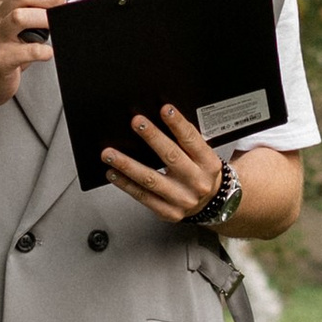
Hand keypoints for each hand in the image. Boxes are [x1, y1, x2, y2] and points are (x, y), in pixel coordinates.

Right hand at [0, 0, 71, 110]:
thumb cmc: (1, 47)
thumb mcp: (14, 21)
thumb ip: (36, 5)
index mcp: (3, 4)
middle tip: (61, 3)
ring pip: (18, 17)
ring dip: (42, 18)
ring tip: (54, 24)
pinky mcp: (2, 59)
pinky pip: (24, 52)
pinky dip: (41, 50)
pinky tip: (48, 51)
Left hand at [102, 104, 229, 225]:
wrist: (211, 205)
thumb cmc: (203, 174)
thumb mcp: (204, 155)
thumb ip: (189, 138)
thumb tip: (167, 113)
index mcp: (208, 163)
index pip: (192, 140)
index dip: (178, 124)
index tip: (165, 109)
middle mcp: (197, 181)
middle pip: (171, 157)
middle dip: (152, 137)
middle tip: (136, 123)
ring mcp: (182, 199)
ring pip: (151, 179)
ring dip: (127, 165)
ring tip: (110, 154)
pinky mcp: (168, 212)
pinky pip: (143, 197)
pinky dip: (125, 184)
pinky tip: (113, 173)